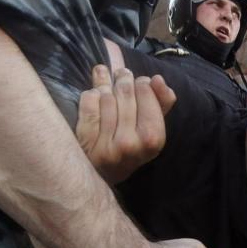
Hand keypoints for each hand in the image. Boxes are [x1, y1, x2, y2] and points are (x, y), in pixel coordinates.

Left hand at [76, 66, 175, 183]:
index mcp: (152, 140)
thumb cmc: (133, 144)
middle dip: (123, 79)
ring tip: (109, 84)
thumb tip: (157, 79)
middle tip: (122, 75)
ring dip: (106, 86)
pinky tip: (95, 97)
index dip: (142, 84)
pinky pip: (88, 101)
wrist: (104, 172)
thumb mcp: (153, 128)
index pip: (146, 92)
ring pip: (105, 95)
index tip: (140, 84)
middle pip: (125, 91)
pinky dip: (91, 95)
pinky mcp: (84, 139)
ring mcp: (104, 142)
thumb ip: (161, 103)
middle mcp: (128, 143)